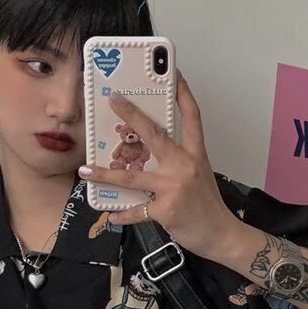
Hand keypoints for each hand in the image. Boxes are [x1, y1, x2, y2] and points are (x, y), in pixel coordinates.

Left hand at [78, 72, 237, 261]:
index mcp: (196, 154)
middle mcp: (185, 165)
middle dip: (131, 115)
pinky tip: (112, 214)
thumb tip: (146, 159)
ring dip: (106, 174)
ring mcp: (175, 187)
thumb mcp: (198, 177)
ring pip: (133, 177)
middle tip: (112, 100)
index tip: (173, 73)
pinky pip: (137, 210)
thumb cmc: (207, 207)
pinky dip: (123, 214)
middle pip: (155, 134)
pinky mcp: (166, 209)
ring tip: (86, 171)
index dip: (183, 92)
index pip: (192, 116)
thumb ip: (177, 164)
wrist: (222, 235)